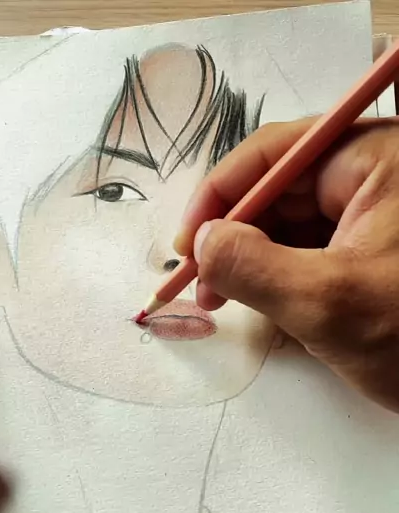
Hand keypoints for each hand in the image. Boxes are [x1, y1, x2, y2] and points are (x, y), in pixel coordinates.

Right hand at [174, 118, 398, 410]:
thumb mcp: (327, 304)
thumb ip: (254, 268)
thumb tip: (203, 244)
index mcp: (377, 159)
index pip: (277, 154)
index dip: (221, 195)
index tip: (188, 243)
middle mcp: (374, 176)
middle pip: (278, 188)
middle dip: (232, 234)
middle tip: (198, 282)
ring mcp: (373, 213)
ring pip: (289, 223)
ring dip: (248, 259)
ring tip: (219, 298)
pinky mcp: (369, 249)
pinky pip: (307, 248)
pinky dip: (275, 274)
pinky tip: (256, 301)